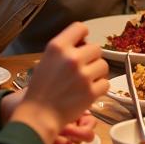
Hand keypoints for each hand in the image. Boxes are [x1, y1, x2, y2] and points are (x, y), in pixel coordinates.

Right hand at [10, 22, 108, 143]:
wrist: (39, 115)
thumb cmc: (41, 89)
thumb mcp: (46, 61)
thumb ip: (64, 49)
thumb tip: (84, 43)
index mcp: (57, 47)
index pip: (80, 27)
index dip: (83, 36)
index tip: (81, 44)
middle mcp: (71, 58)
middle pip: (96, 48)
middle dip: (91, 58)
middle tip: (81, 69)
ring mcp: (83, 75)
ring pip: (103, 65)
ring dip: (97, 73)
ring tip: (84, 81)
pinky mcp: (91, 91)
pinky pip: (105, 83)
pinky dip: (99, 88)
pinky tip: (87, 92)